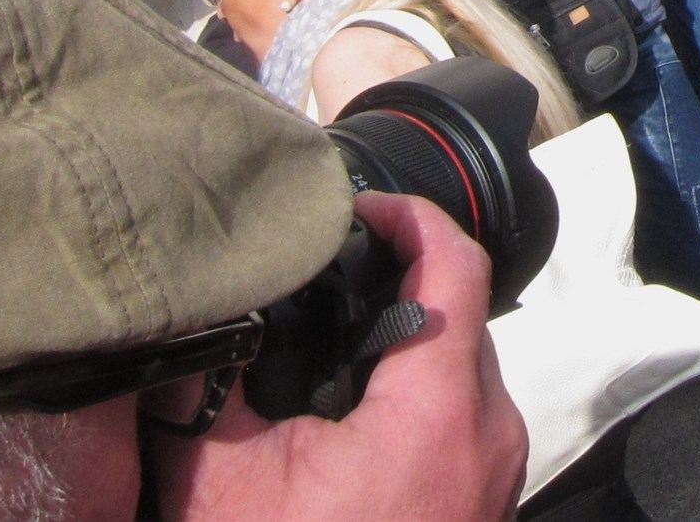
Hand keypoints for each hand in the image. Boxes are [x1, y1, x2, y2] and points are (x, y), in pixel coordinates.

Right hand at [151, 193, 527, 520]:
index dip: (411, 216)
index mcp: (440, 409)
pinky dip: (416, 393)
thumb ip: (212, 385)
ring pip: (462, 366)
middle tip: (325, 271)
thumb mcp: (222, 482)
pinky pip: (462, 415)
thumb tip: (203, 312)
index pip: (456, 265)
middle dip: (398, 281)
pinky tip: (349, 414)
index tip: (361, 206)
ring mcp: (497, 469)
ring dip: (405, 343)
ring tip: (328, 340)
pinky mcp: (486, 499)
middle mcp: (490, 430)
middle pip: (461, 312)